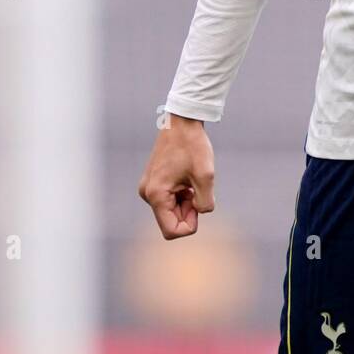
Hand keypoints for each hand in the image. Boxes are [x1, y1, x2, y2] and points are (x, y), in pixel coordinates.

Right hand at [138, 115, 214, 238]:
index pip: (172, 231)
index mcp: (156, 194)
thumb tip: (199, 213)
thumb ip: (204, 202)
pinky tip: (187, 179)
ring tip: (193, 181)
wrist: (182, 122)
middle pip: (171, 222)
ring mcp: (148, 189)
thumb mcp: (206, 176)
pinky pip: (169, 201)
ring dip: (186, 202)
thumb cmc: (193, 146)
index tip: (199, 202)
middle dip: (189, 212)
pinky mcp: (153, 183)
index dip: (190, 225)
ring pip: (171, 212)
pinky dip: (182, 195)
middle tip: (198, 189)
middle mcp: (147, 194)